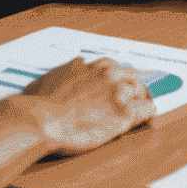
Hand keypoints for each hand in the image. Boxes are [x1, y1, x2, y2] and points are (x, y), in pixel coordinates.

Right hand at [20, 56, 155, 155]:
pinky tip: (146, 118)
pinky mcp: (123, 113)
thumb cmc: (40, 104)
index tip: (116, 87)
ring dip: (139, 101)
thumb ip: (67, 71)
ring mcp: (118, 93)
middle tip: (132, 99)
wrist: (40, 121)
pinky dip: (147, 114)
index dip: (117, 80)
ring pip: (141, 92)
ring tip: (138, 111)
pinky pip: (146, 110)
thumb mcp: (52, 77)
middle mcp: (109, 74)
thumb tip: (69, 70)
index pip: (115, 67)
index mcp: (94, 66)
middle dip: (133, 87)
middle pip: (133, 76)